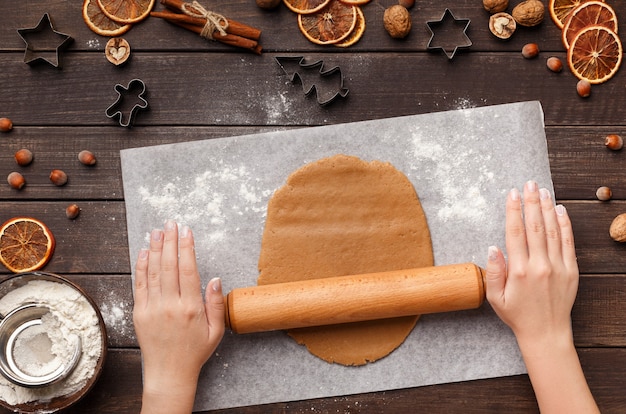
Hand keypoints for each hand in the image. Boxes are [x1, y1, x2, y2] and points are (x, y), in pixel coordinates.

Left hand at [133, 220, 224, 413]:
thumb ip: (216, 304)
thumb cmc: (195, 352)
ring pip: (153, 272)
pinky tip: (144, 252)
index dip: (187, 248)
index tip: (187, 231)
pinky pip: (139, 285)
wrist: (169, 373)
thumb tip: (215, 279)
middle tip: (171, 223)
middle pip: (169, 265)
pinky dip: (141, 267)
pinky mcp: (139, 313)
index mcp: (191, 308)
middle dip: (170, 241)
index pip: (188, 270)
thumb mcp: (216, 331)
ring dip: (155, 248)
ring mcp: (152, 308)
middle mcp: (170, 305)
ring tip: (157, 231)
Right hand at [485, 180, 577, 345]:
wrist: (546, 333)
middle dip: (531, 202)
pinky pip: (568, 242)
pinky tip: (560, 210)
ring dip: (547, 208)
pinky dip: (564, 224)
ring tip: (542, 191)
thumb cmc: (517, 315)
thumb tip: (492, 247)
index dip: (513, 210)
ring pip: (552, 230)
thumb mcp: (494, 298)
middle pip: (535, 226)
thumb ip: (492, 272)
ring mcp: (558, 267)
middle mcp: (540, 266)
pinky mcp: (571, 271)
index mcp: (519, 271)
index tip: (512, 194)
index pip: (515, 233)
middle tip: (529, 184)